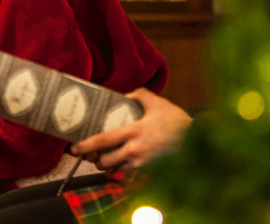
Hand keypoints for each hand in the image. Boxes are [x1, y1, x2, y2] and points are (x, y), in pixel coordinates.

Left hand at [70, 88, 191, 172]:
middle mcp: (134, 149)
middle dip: (94, 160)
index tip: (73, 148)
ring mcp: (141, 162)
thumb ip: (139, 95)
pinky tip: (121, 164)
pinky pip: (128, 175)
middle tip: (90, 154)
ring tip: (104, 159)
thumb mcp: (157, 102)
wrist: (196, 140)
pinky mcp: (148, 170)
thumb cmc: (176, 121)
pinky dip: (121, 171)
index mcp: (133, 131)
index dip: (85, 145)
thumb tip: (126, 94)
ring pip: (115, 170)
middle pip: (104, 160)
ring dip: (107, 166)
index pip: (102, 140)